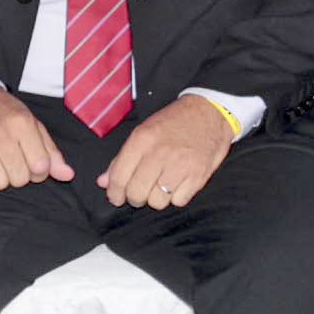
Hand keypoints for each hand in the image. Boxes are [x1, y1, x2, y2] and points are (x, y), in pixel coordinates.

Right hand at [0, 81, 70, 193]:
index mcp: (22, 123)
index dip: (39, 170)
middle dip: (19, 174)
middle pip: (19, 179)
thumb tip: (68, 175)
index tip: (32, 161)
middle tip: (12, 160)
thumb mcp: (32, 124)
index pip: (40, 166)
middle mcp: (0, 132)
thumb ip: (51, 152)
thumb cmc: (3, 113)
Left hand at [98, 96, 237, 210]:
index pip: (119, 177)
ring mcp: (180, 166)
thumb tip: (103, 182)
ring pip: (157, 202)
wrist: (210, 111)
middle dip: (135, 198)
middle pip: (136, 194)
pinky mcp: (198, 176)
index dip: (114, 193)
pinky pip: (178, 201)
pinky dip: (177, 197)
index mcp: (142, 140)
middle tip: (140, 192)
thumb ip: (121, 159)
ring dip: (157, 198)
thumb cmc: (174, 122)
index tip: (116, 197)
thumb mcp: (143, 132)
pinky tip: (177, 184)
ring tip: (161, 185)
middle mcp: (159, 154)